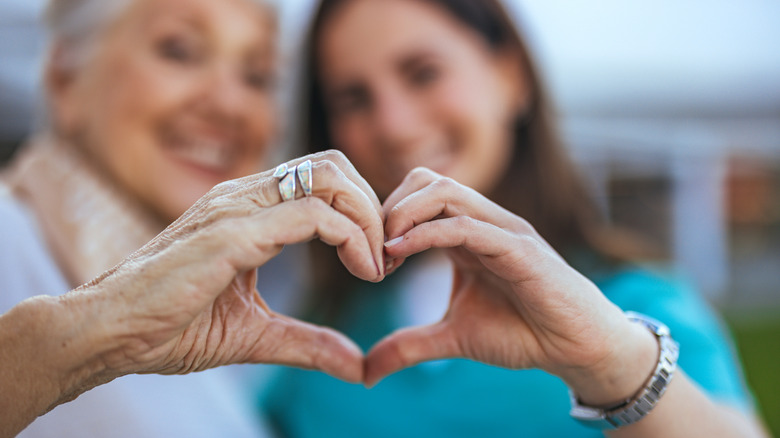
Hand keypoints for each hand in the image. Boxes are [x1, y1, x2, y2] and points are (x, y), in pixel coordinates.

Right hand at [61, 151, 383, 397]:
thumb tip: (358, 366)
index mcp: (249, 209)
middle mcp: (245, 196)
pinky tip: (361, 271)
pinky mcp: (232, 232)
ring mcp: (237, 207)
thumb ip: (308, 343)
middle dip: (373, 206)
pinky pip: (310, 215)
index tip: (377, 261)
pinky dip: (350, 236)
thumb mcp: (256, 334)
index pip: (323, 179)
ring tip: (376, 267)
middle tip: (385, 258)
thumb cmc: (169, 326)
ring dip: (368, 217)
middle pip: (334, 165)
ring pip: (329, 178)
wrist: (109, 333)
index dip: (362, 212)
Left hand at [366, 168, 656, 404]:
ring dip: (403, 214)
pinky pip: (466, 225)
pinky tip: (399, 252)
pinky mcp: (519, 248)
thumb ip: (409, 345)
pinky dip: (428, 233)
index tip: (368, 257)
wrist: (575, 347)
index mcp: (465, 233)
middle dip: (389, 207)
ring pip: (444, 191)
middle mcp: (483, 222)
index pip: (418, 194)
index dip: (385, 217)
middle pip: (426, 180)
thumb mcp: (452, 338)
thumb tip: (367, 373)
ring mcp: (502, 230)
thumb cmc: (522, 332)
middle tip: (373, 250)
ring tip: (384, 250)